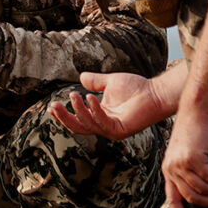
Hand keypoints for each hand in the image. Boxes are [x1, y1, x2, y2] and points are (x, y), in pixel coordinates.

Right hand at [50, 63, 188, 139]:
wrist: (155, 93)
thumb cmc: (137, 88)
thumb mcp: (110, 82)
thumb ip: (95, 82)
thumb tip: (80, 77)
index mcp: (99, 116)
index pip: (77, 120)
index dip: (64, 115)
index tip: (52, 107)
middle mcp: (104, 126)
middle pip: (78, 127)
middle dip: (64, 118)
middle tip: (54, 106)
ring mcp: (112, 130)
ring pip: (88, 125)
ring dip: (78, 111)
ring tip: (73, 95)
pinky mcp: (120, 130)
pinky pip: (103, 122)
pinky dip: (94, 111)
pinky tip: (90, 97)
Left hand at [161, 107, 207, 207]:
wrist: (196, 110)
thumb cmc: (195, 131)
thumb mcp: (187, 153)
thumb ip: (191, 170)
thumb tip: (206, 189)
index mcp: (168, 171)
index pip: (172, 200)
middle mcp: (171, 169)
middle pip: (194, 198)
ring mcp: (180, 164)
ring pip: (204, 189)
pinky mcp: (192, 158)